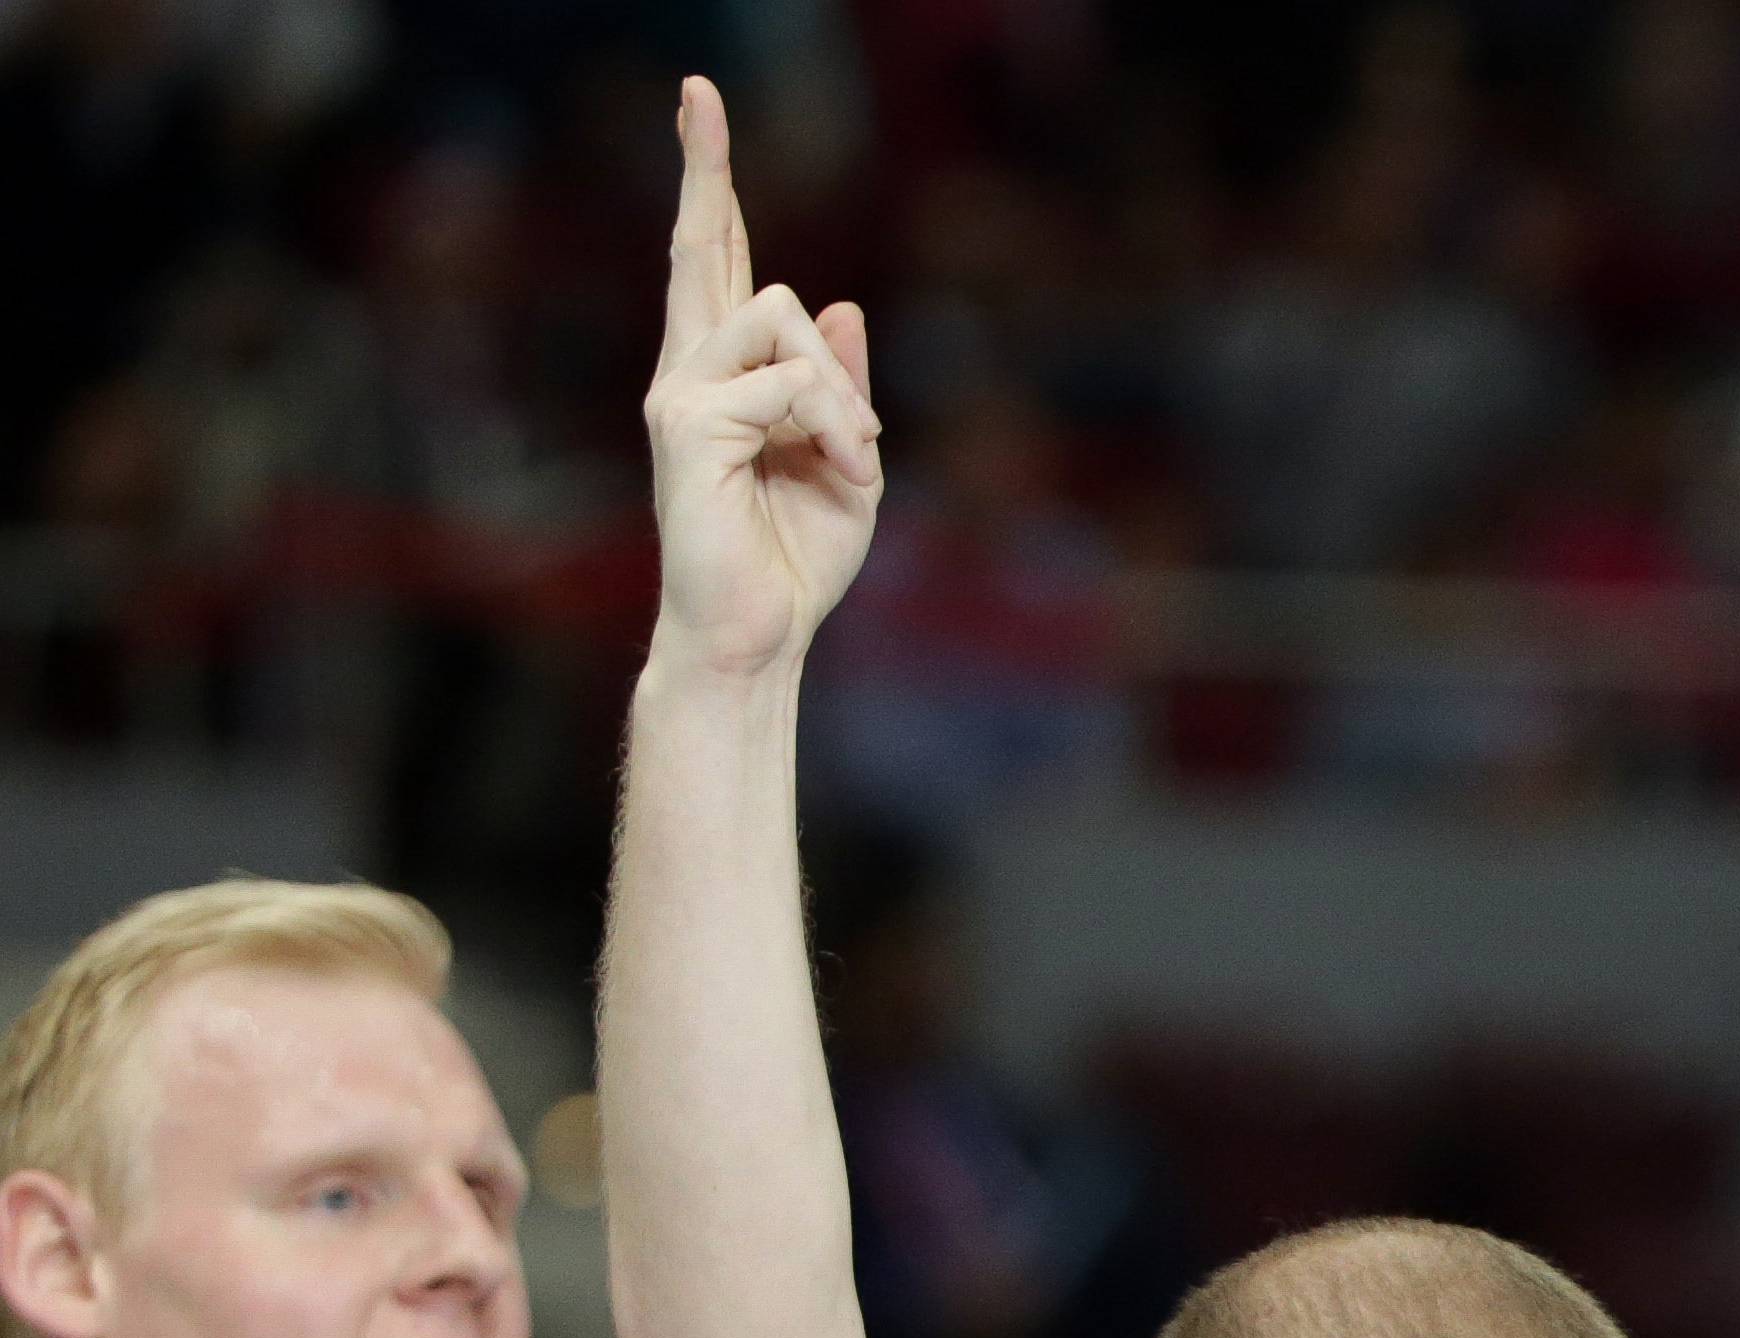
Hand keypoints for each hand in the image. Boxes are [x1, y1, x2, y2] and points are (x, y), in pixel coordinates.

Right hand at [645, 74, 882, 676]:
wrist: (759, 635)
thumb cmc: (794, 561)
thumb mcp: (845, 459)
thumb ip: (839, 385)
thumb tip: (838, 304)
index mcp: (724, 377)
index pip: (715, 263)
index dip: (709, 181)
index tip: (698, 100)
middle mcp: (689, 373)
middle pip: (706, 247)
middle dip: (705, 168)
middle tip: (699, 91)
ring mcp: (680, 394)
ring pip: (779, 312)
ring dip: (837, 388)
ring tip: (850, 451)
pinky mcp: (687, 425)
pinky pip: (787, 380)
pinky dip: (833, 423)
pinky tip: (840, 467)